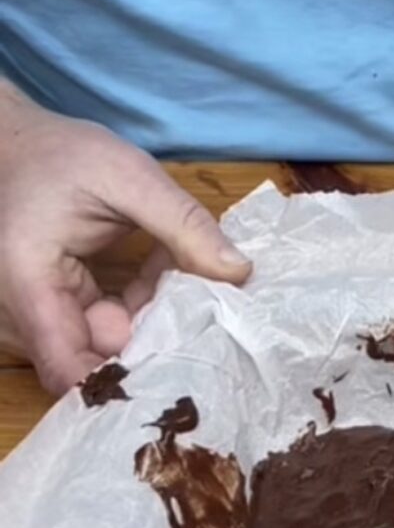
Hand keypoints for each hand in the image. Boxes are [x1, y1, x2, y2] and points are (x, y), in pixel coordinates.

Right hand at [0, 86, 249, 393]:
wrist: (17, 144)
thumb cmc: (60, 154)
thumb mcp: (127, 176)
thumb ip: (183, 224)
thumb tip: (238, 273)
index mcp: (27, 284)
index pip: (69, 370)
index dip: (126, 383)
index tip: (186, 372)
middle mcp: (20, 316)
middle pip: (94, 363)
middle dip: (155, 349)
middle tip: (211, 324)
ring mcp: (36, 320)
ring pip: (106, 349)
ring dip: (153, 324)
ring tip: (191, 289)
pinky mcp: (56, 314)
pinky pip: (105, 330)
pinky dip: (140, 309)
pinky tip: (163, 275)